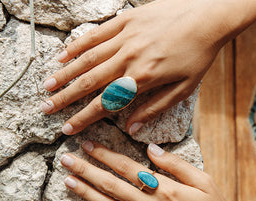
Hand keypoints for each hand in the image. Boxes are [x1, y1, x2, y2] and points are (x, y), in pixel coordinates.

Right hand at [41, 0, 255, 135]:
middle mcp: (128, 59)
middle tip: (46, 109)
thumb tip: (131, 128)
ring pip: (87, 59)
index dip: (84, 118)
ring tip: (48, 86)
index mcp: (142, 79)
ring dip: (65, 74)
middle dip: (65, 98)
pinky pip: (95, 34)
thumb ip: (154, 109)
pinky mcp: (125, 20)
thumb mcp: (183, 89)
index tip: (67, 129)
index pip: (105, 104)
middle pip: (89, 83)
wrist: (208, 16)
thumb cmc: (198, 55)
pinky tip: (63, 54)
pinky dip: (77, 45)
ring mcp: (124, 37)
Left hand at [60, 141, 255, 200]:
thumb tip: (151, 149)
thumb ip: (176, 164)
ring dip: (85, 193)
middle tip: (66, 159)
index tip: (88, 145)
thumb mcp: (204, 182)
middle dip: (86, 170)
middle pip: (111, 185)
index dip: (105, 155)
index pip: (127, 167)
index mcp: (164, 190)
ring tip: (68, 181)